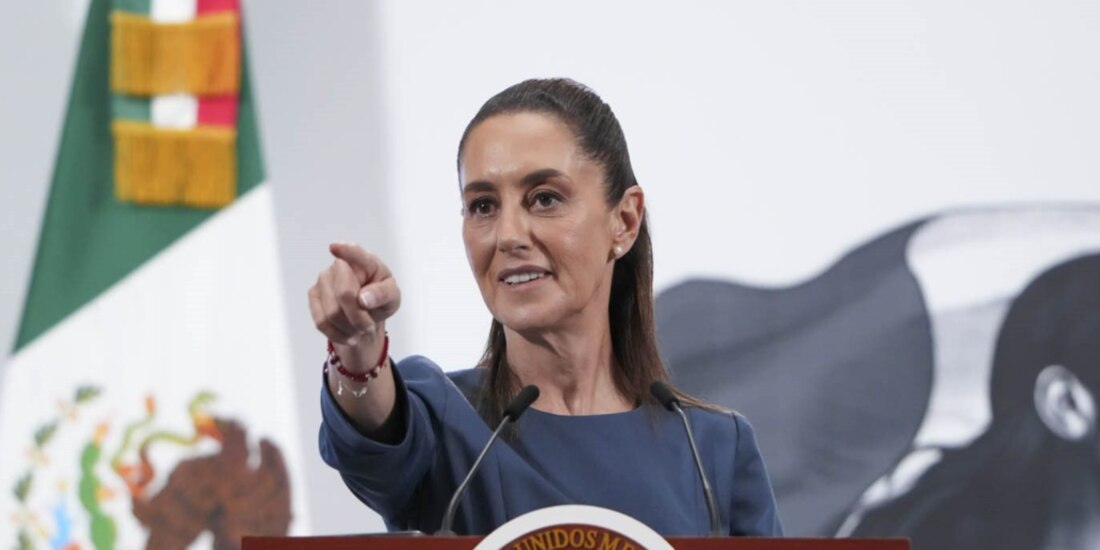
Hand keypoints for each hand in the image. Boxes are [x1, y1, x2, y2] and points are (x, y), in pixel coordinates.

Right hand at [308, 243, 400, 371]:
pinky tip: (349, 336)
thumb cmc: (380, 299)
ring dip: (349, 328)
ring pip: (331, 312)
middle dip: (358, 317)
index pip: (355, 253)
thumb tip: (363, 299)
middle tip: (369, 326)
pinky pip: (321, 322)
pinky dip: (337, 334)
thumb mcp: (392, 298)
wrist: (366, 314)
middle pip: (344, 295)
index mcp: (366, 261)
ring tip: (360, 329)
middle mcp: (341, 265)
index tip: (335, 247)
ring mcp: (324, 279)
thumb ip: (383, 295)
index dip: (345, 251)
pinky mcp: (314, 295)